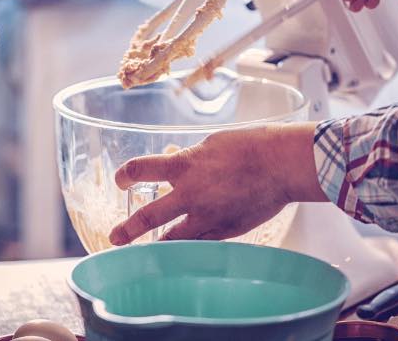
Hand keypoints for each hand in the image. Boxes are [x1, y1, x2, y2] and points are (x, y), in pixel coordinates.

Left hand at [108, 123, 325, 245]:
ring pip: (172, 240)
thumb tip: (178, 166)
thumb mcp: (210, 145)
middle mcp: (190, 194)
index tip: (121, 180)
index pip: (140, 169)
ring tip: (148, 251)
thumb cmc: (249, 147)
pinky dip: (189, 247)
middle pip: (147, 217)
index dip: (125, 175)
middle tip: (116, 237)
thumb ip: (189, 160)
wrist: (281, 165)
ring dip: (158, 244)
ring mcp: (206, 217)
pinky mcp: (224, 232)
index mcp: (184, 166)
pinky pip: (199, 244)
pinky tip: (185, 249)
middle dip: (127, 230)